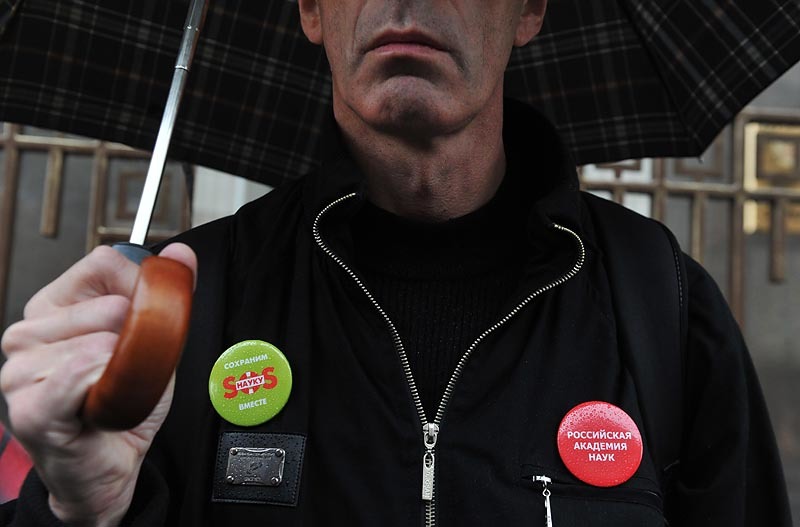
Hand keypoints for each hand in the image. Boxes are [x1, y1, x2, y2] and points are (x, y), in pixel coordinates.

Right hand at [0, 243, 196, 526]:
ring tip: (112, 390)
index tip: (143, 321)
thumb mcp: (153, 340)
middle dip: (137, 338)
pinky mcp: (31, 404)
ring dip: (125, 369)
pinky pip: (85, 368)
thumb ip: (167, 294)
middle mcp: (26, 333)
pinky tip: (102, 401)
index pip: (102, 263)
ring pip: (102, 339)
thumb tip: (181, 255)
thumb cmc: (121, 404)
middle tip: (127, 370)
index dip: (139, 289)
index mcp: (51, 308)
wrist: (109, 466)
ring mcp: (20, 369)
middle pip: (110, 304)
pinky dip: (108, 382)